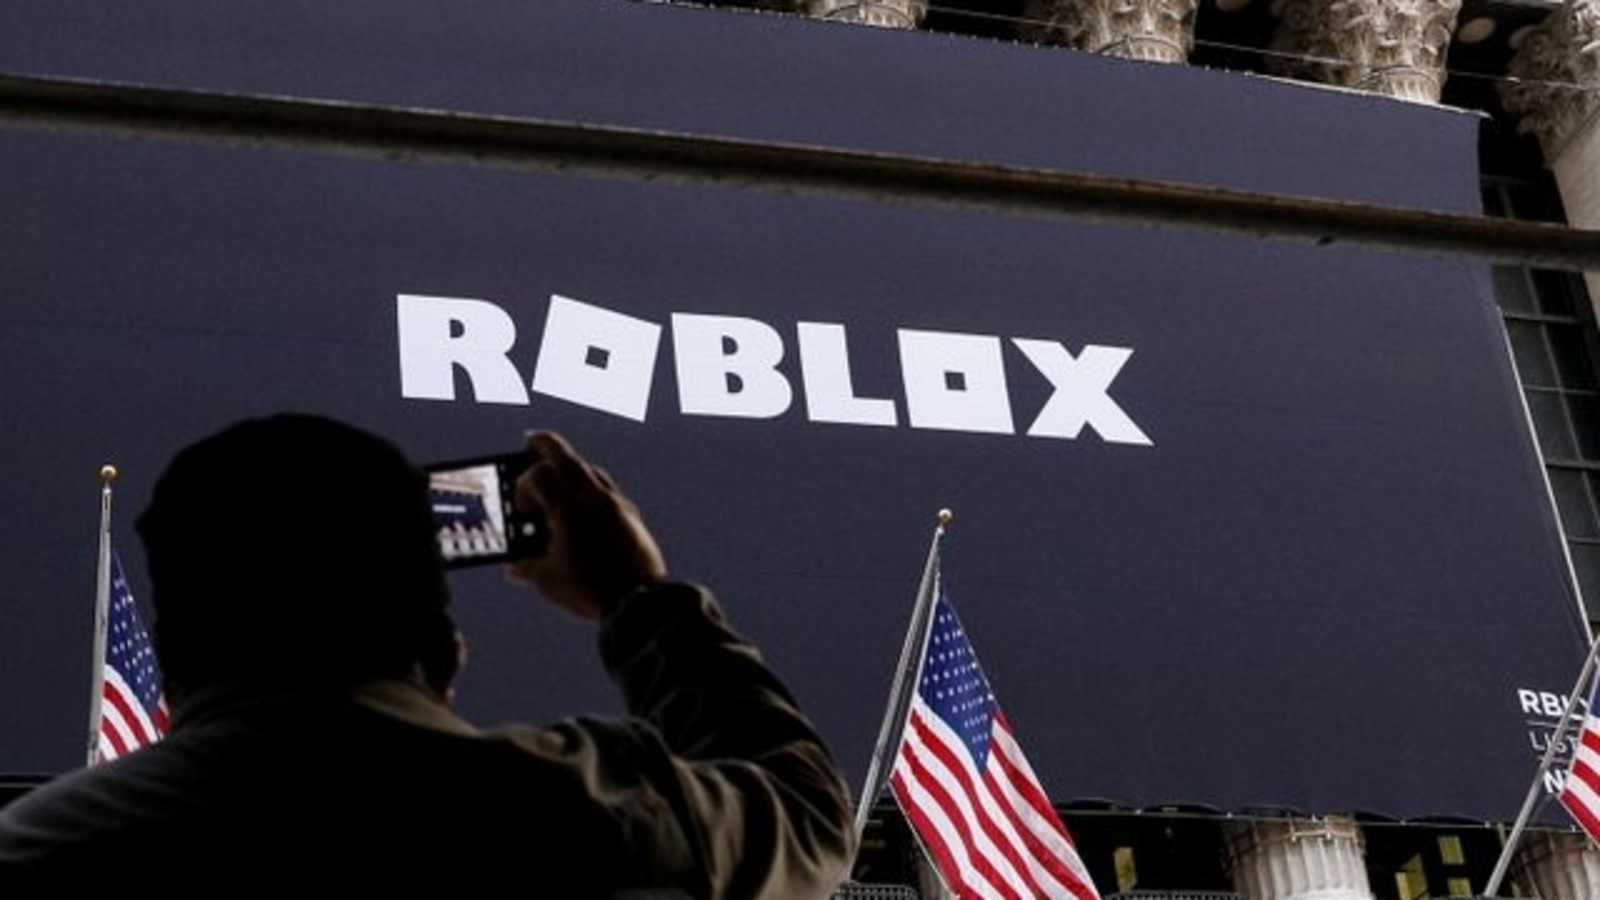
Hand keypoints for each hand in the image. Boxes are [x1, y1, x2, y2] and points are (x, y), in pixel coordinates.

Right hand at [505, 431, 666, 619]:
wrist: (638, 600)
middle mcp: (593, 498)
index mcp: (567, 508)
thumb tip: (515, 567)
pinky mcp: (631, 516)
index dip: (522, 486)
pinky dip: (591, 489)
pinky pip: (607, 491)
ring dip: (571, 469)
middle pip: (566, 456)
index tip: (521, 509)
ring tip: (558, 479)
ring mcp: (616, 504)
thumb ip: (527, 567)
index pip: (539, 475)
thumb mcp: (548, 580)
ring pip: (590, 470)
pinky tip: (585, 506)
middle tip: (532, 440)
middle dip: (545, 445)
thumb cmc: (590, 589)